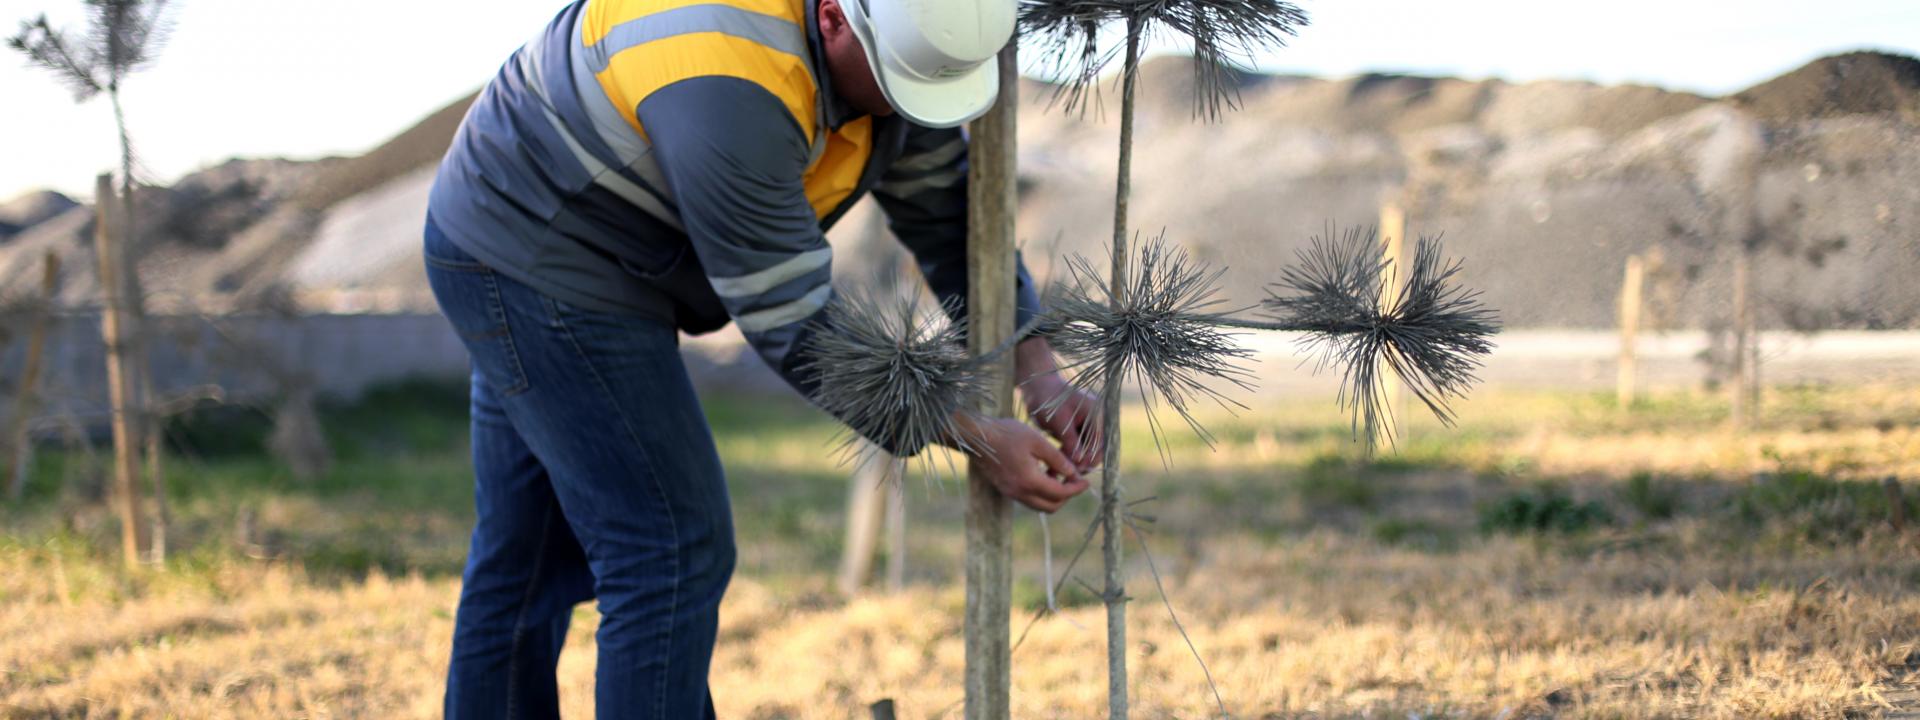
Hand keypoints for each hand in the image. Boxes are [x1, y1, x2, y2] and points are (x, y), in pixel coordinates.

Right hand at [959, 416, 1089, 512]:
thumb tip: (1073, 472)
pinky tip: (1043, 473)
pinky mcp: (1006, 490)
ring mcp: (1011, 493)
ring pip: (1040, 505)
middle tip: (1074, 480)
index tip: (1086, 481)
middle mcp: (1020, 493)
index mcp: (1030, 481)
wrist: (976, 437)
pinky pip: (1029, 499)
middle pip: (1051, 507)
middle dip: (1067, 496)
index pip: (1060, 494)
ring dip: (1054, 495)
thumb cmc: (1007, 434)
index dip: (1076, 489)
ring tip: (1059, 474)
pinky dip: (1041, 492)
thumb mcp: (1037, 441)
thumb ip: (1057, 459)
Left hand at [1021, 374, 1103, 471]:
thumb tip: (1079, 462)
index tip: (1076, 470)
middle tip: (1070, 475)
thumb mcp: (1059, 420)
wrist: (1037, 387)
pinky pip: (1079, 446)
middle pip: (1096, 447)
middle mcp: (1097, 419)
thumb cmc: (1047, 399)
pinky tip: (1060, 464)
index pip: (1098, 442)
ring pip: (1087, 449)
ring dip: (1077, 460)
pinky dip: (1071, 455)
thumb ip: (1070, 440)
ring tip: (1063, 472)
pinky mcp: (1079, 429)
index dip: (1089, 458)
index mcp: (1097, 413)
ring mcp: (1089, 424)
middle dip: (1084, 461)